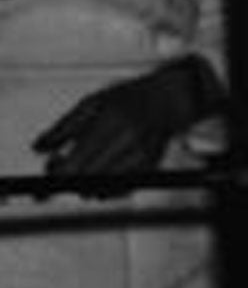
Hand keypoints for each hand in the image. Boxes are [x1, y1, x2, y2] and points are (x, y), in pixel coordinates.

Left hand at [32, 56, 225, 188]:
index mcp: (111, 122)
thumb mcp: (92, 103)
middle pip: (86, 180)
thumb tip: (37, 149)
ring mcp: (142, 156)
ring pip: (103, 190)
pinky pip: (120, 190)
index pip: (76, 163)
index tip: (44, 184)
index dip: (56, 177)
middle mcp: (129, 141)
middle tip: (59, 167)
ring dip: (86, 185)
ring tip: (83, 166)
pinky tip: (101, 170)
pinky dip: (105, 187)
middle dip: (67, 180)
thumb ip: (63, 127)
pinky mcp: (151, 167)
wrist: (170, 99)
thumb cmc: (127, 98)